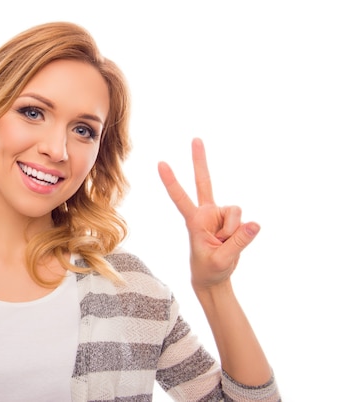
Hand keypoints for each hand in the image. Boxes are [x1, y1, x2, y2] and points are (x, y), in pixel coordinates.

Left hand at [157, 138, 259, 289]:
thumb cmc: (210, 269)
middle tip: (195, 138)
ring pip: (236, 214)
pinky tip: (232, 242)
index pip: (180, 198)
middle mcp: (206, 212)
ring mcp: (219, 214)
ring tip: (224, 245)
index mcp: (194, 220)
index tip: (160, 163)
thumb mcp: (223, 260)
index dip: (171, 182)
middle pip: (204, 182)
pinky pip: (244, 222)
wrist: (214, 277)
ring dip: (234, 233)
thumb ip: (239, 242)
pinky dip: (242, 234)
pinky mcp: (231, 219)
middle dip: (200, 160)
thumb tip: (255, 223)